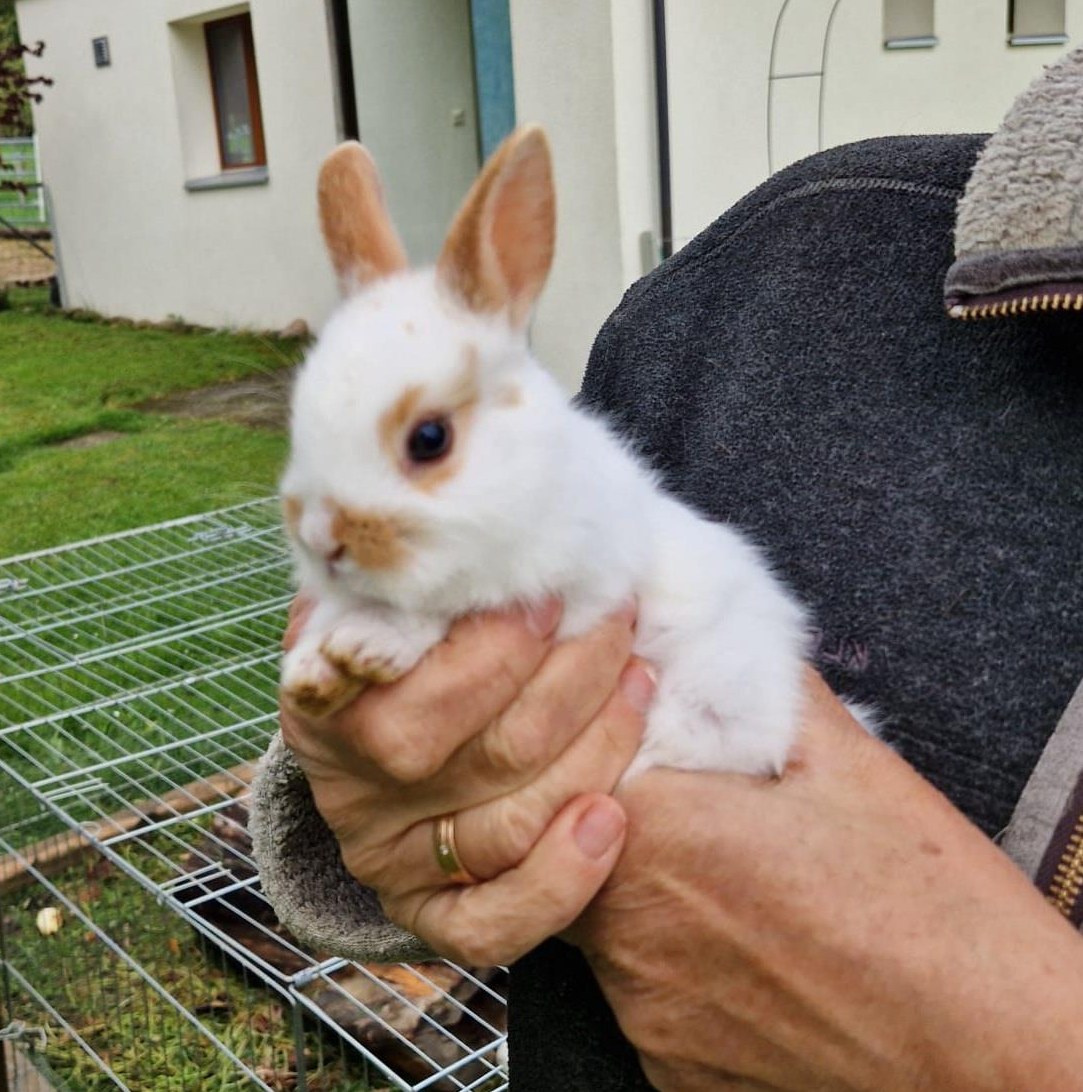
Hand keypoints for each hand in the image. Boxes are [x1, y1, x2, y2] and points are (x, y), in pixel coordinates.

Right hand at [279, 598, 654, 964]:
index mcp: (325, 705)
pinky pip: (494, 924)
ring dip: (598, 745)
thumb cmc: (400, 653)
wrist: (378, 739)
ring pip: (511, 822)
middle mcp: (354, 793)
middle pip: (486, 750)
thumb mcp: (381, 603)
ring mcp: (392, 861)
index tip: (553, 597)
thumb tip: (463, 531)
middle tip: (615, 616)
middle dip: (574, 677)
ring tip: (638, 677)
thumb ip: (408, 581)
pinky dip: (564, 875)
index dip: (495, 650)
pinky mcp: (431, 916)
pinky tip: (611, 814)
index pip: (410, 689)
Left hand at [569, 670, 1082, 1091]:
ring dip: (641, 888)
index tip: (634, 731)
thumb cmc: (924, 903)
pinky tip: (741, 945)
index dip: (594, 739)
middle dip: (611, 811)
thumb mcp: (844, 759)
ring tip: (724, 875)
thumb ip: (755, 688)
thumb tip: (715, 645)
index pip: (566, 764)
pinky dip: (673, 959)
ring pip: (602, 919)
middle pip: (569, 842)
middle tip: (682, 803)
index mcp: (650, 829)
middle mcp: (622, 925)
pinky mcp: (666, 1063)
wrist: (987, 1056)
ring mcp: (641, 1005)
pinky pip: (644, 990)